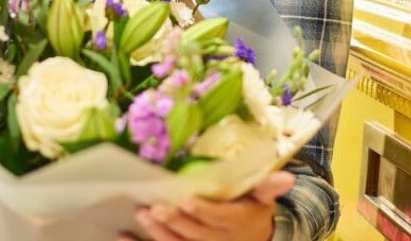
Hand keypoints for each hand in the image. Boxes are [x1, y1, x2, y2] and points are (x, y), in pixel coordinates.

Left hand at [118, 171, 294, 240]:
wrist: (253, 239)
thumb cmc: (253, 210)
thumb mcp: (262, 198)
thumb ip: (268, 186)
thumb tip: (286, 176)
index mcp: (239, 223)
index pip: (220, 219)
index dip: (204, 212)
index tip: (186, 199)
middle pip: (196, 235)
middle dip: (175, 222)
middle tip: (155, 207)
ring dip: (159, 234)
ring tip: (142, 215)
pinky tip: (124, 235)